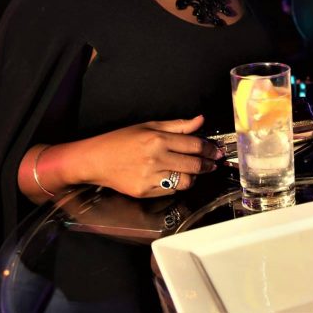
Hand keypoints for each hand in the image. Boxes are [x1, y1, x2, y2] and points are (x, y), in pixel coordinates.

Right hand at [75, 115, 223, 197]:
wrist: (95, 160)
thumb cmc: (120, 140)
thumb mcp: (149, 125)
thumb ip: (177, 125)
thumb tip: (200, 120)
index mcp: (158, 139)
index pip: (194, 145)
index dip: (210, 149)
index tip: (217, 151)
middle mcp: (156, 159)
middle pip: (194, 165)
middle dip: (208, 165)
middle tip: (214, 163)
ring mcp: (150, 177)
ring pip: (185, 181)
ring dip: (194, 177)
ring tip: (194, 172)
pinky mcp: (144, 192)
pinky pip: (170, 191)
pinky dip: (176, 185)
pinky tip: (175, 178)